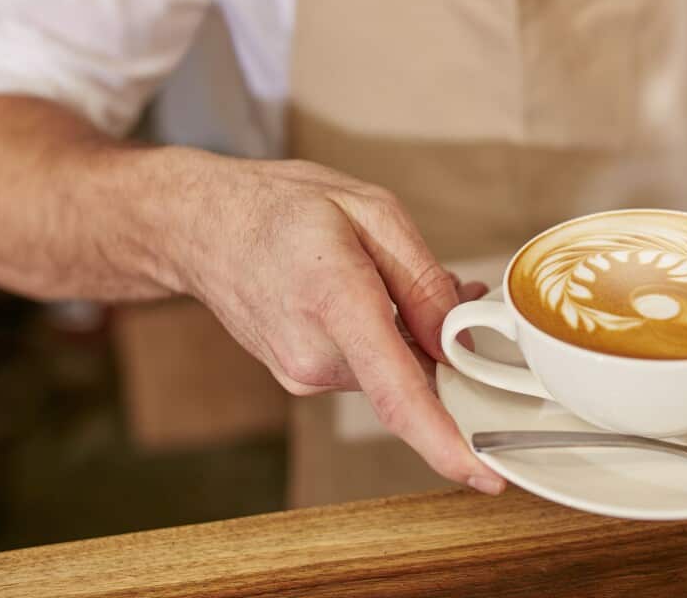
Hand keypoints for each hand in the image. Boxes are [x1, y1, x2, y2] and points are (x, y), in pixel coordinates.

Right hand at [170, 157, 504, 493]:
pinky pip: (368, 369)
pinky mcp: (302, 379)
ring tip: (394, 276)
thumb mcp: (371, 211)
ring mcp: (303, 375)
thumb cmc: (280, 209)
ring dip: (416, 337)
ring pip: (393, 372)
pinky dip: (387, 342)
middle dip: (449, 344)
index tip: (483, 476)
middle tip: (457, 287)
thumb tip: (458, 341)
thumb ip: (423, 280)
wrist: (203, 226)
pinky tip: (372, 297)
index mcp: (336, 302)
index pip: (397, 393)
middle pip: (413, 378)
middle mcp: (315, 355)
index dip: (445, 442)